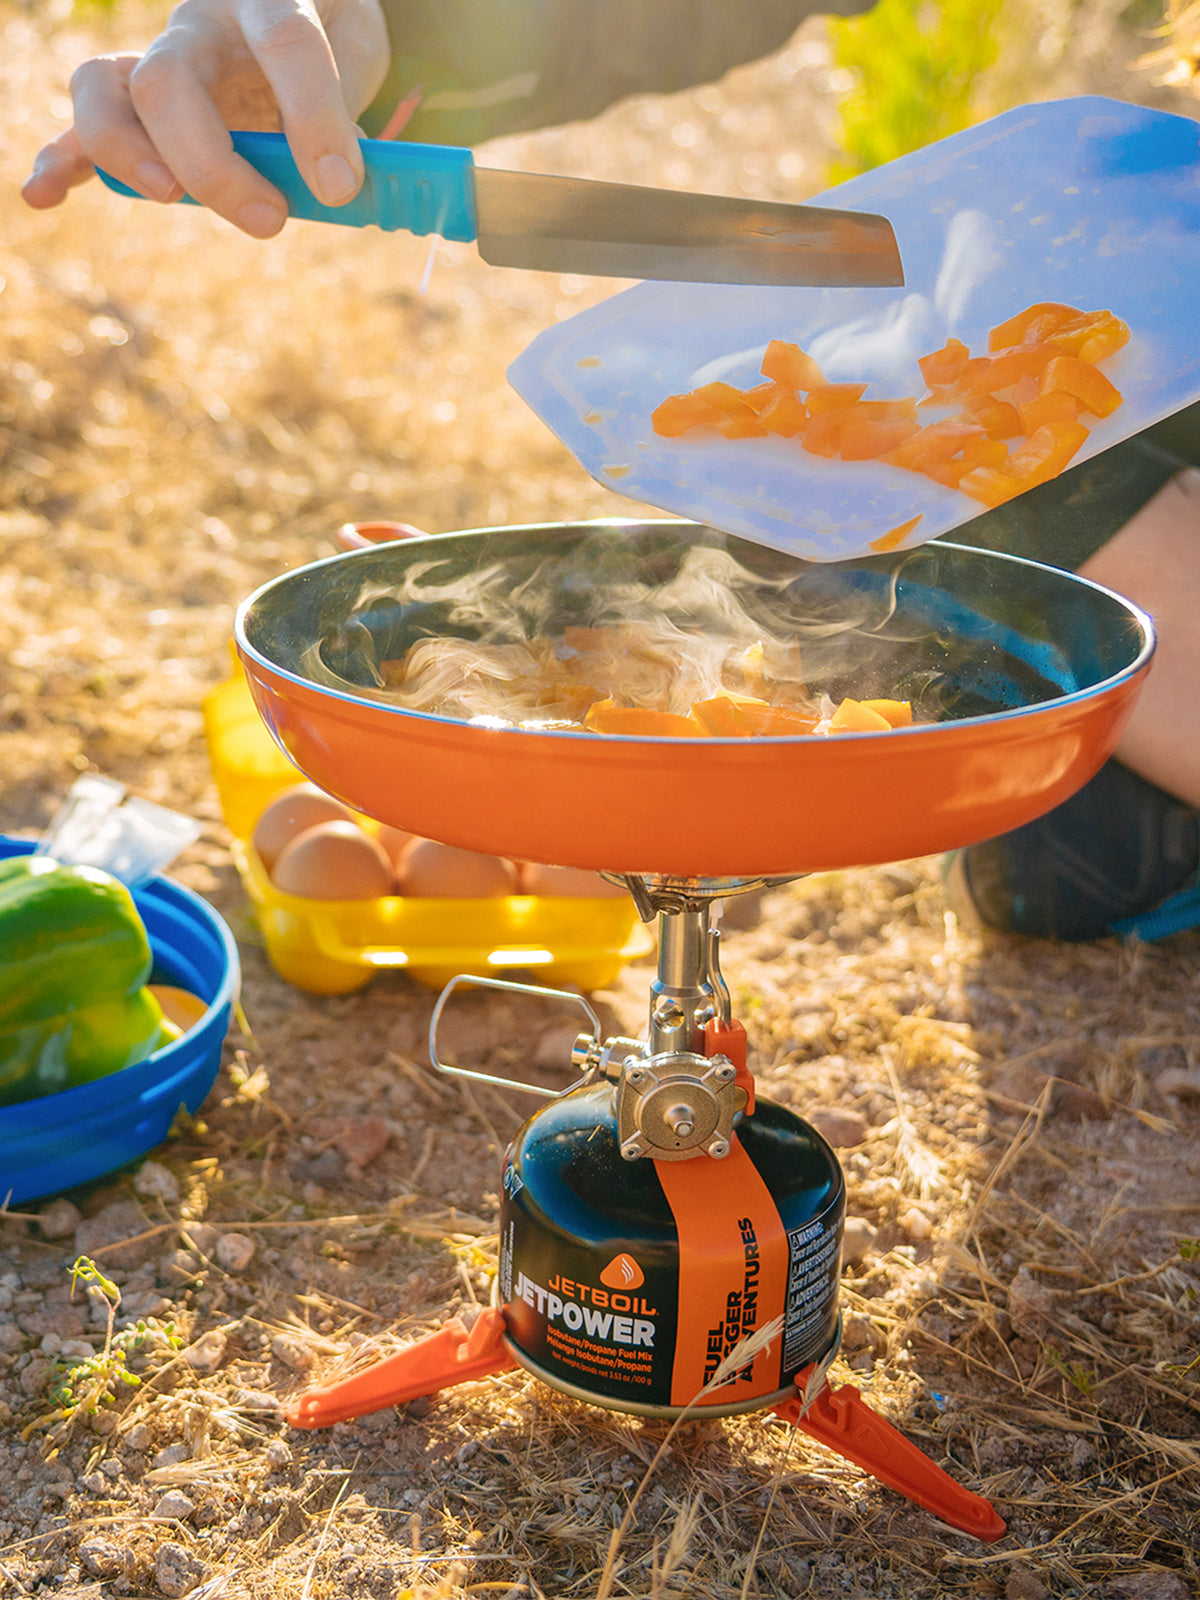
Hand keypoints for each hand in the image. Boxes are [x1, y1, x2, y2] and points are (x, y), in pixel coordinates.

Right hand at [21, 0, 389, 237]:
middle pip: (170, 80)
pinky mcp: (138, 95)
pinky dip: (61, 159)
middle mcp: (201, 22)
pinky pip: (84, 120)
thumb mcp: (361, 53)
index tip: (341, 186)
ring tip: (169, 199)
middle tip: (270, 219)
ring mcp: (160, 55)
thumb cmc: (333, 30)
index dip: (314, 118)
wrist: (297, 0)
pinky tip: (45, 195)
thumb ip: (352, 112)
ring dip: (128, 154)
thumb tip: (335, 187)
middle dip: (213, 163)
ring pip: (106, 88)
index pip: (285, 42)